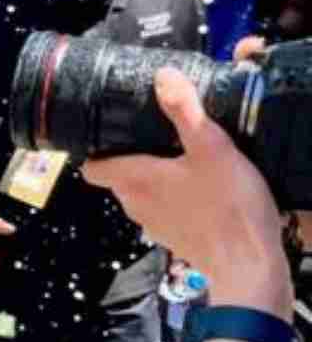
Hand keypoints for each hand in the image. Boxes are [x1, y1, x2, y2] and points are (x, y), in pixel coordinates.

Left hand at [82, 67, 304, 304]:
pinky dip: (175, 197)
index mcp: (132, 180)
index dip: (96, 149)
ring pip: (143, 193)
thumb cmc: (227, 205)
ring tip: (184, 158)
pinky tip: (202, 187)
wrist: (249, 264)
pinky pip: (166, 209)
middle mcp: (134, 204)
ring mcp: (154, 224)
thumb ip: (185, 111)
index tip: (113, 132)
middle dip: (133, 156)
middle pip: (119, 175)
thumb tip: (162, 77)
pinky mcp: (175, 237)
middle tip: (159, 136)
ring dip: (157, 177)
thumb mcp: (210, 147)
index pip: (91, 166)